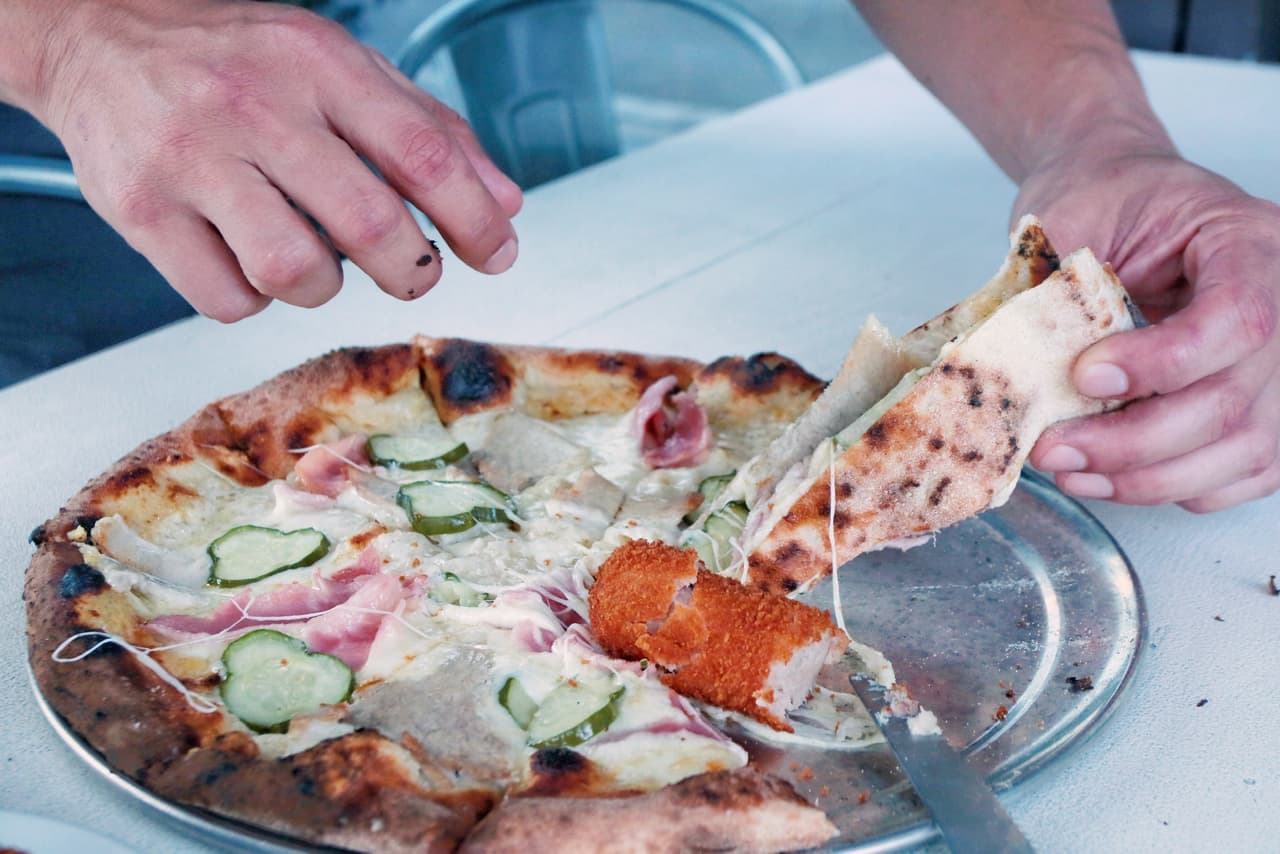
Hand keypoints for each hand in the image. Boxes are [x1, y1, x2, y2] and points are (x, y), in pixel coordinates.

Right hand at [33, 0, 521, 319]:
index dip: (474, 219)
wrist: (98, 40)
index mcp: (317, 64)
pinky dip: (254, 296)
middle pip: (369, 226)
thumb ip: (429, 130)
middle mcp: (254, 106)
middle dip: (412, 268)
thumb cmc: (235, 60)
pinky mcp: (142, 211)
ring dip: (324, 285)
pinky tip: (246, 257)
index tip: (497, 253)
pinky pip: (230, 300)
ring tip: (312, 255)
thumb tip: (503, 204)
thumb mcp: (341, 68)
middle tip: (412, 269)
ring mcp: (192, 160)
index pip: (424, 154)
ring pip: (297, 274)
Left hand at [1018, 148, 1279, 511]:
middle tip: (1054, 450)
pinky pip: (1245, 469)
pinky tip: (1111, 478)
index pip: (1238, 318)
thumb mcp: (1072, 221)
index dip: (1163, 362)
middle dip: (1135, 442)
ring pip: (1245, 449)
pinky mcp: (1270, 408)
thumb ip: (1057, 290)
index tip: (1084, 374)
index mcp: (1250, 240)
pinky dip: (1176, 487)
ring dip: (1149, 478)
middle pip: (1236, 401)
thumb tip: (1016, 372)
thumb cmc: (1102, 201)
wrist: (1125, 197)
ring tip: (1072, 471)